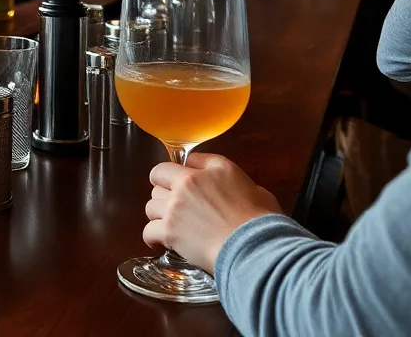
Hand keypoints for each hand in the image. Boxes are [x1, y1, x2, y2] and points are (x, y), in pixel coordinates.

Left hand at [143, 153, 281, 272]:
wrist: (257, 248)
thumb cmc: (262, 222)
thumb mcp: (254, 187)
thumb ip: (230, 179)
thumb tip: (224, 182)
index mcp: (210, 170)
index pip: (180, 161)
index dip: (178, 174)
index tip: (181, 185)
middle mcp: (187, 184)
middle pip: (157, 179)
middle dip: (164, 192)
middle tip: (175, 207)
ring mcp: (175, 208)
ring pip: (150, 205)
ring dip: (159, 215)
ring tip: (171, 226)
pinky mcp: (169, 231)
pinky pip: (148, 231)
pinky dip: (153, 238)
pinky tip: (161, 243)